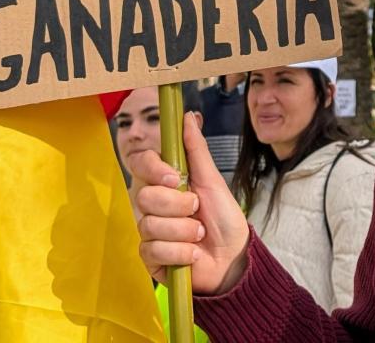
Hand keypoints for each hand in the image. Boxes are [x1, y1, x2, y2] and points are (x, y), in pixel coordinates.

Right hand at [129, 112, 251, 293]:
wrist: (233, 258)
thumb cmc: (224, 218)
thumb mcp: (213, 181)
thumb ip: (196, 150)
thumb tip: (189, 116)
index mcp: (165, 183)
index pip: (140, 164)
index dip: (153, 169)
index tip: (176, 177)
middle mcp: (153, 206)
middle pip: (144, 196)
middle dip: (178, 206)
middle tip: (197, 211)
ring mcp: (149, 232)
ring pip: (149, 224)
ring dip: (183, 231)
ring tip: (199, 235)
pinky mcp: (149, 257)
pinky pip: (152, 250)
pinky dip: (179, 252)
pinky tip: (193, 254)